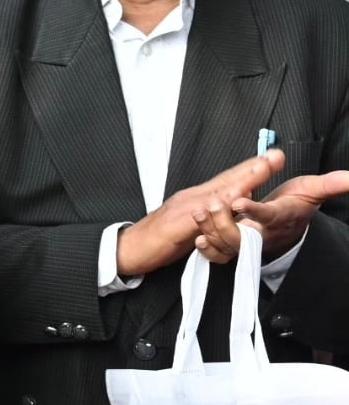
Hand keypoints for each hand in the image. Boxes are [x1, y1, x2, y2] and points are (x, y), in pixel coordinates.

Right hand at [116, 151, 284, 276]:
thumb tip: (232, 208)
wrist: (128, 249)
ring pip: (218, 193)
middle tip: (275, 156)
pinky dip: (218, 207)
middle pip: (227, 180)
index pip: (228, 181)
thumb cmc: (157, 240)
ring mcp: (184, 209)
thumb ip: (210, 218)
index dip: (250, 170)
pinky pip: (201, 215)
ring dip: (240, 180)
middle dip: (253, 168)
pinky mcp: (177, 225)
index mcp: (196, 199)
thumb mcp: (190, 227)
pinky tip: (232, 201)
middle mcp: (192, 199)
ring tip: (262, 170)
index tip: (272, 159)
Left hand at [194, 167, 348, 262]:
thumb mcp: (314, 190)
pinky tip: (199, 238)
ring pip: (227, 245)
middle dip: (224, 222)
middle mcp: (263, 234)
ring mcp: (249, 243)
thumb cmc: (296, 205)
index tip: (239, 201)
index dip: (254, 211)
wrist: (289, 227)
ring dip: (211, 230)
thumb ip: (332, 183)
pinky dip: (208, 250)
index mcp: (279, 217)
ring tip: (199, 213)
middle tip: (212, 204)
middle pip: (242, 237)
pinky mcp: (236, 248)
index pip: (268, 216)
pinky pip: (220, 256)